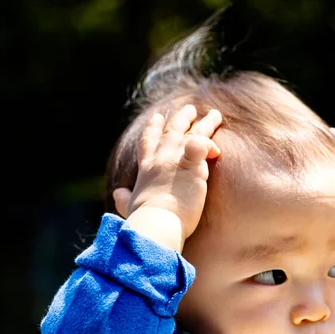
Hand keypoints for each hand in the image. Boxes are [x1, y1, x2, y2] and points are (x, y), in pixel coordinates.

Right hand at [113, 104, 221, 251]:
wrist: (156, 224)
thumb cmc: (144, 220)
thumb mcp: (129, 206)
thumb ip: (124, 199)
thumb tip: (117, 194)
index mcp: (146, 169)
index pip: (148, 142)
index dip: (153, 128)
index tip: (158, 116)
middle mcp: (160, 160)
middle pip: (173, 131)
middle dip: (182, 118)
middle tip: (190, 109)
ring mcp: (176, 161)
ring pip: (192, 134)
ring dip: (205, 123)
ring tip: (215, 115)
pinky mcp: (193, 167)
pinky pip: (202, 147)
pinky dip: (209, 144)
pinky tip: (217, 147)